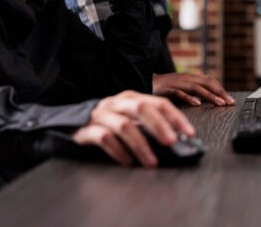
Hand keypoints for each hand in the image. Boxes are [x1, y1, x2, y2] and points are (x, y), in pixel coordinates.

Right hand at [71, 90, 193, 167]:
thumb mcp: (130, 120)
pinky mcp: (86, 130)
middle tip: (172, 143)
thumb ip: (148, 127)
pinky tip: (128, 163)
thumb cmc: (108, 125)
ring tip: (152, 163)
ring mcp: (101, 115)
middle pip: (142, 108)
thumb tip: (176, 142)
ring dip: (141, 145)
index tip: (190, 133)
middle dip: (159, 126)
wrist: (71, 125)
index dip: (176, 117)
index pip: (159, 102)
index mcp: (132, 98)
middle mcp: (117, 103)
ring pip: (124, 126)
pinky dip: (119, 152)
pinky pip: (105, 139)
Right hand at [153, 72, 235, 106]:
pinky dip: (189, 98)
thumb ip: (195, 94)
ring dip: (209, 96)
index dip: (222, 90)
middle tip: (229, 103)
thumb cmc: (165, 89)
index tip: (231, 101)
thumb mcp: (183, 89)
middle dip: (220, 92)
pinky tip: (197, 104)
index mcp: (191, 77)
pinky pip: (179, 93)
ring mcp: (176, 83)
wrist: (144, 84)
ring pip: (196, 87)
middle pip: (207, 82)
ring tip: (219, 103)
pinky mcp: (166, 89)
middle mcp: (186, 78)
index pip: (211, 81)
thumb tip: (211, 102)